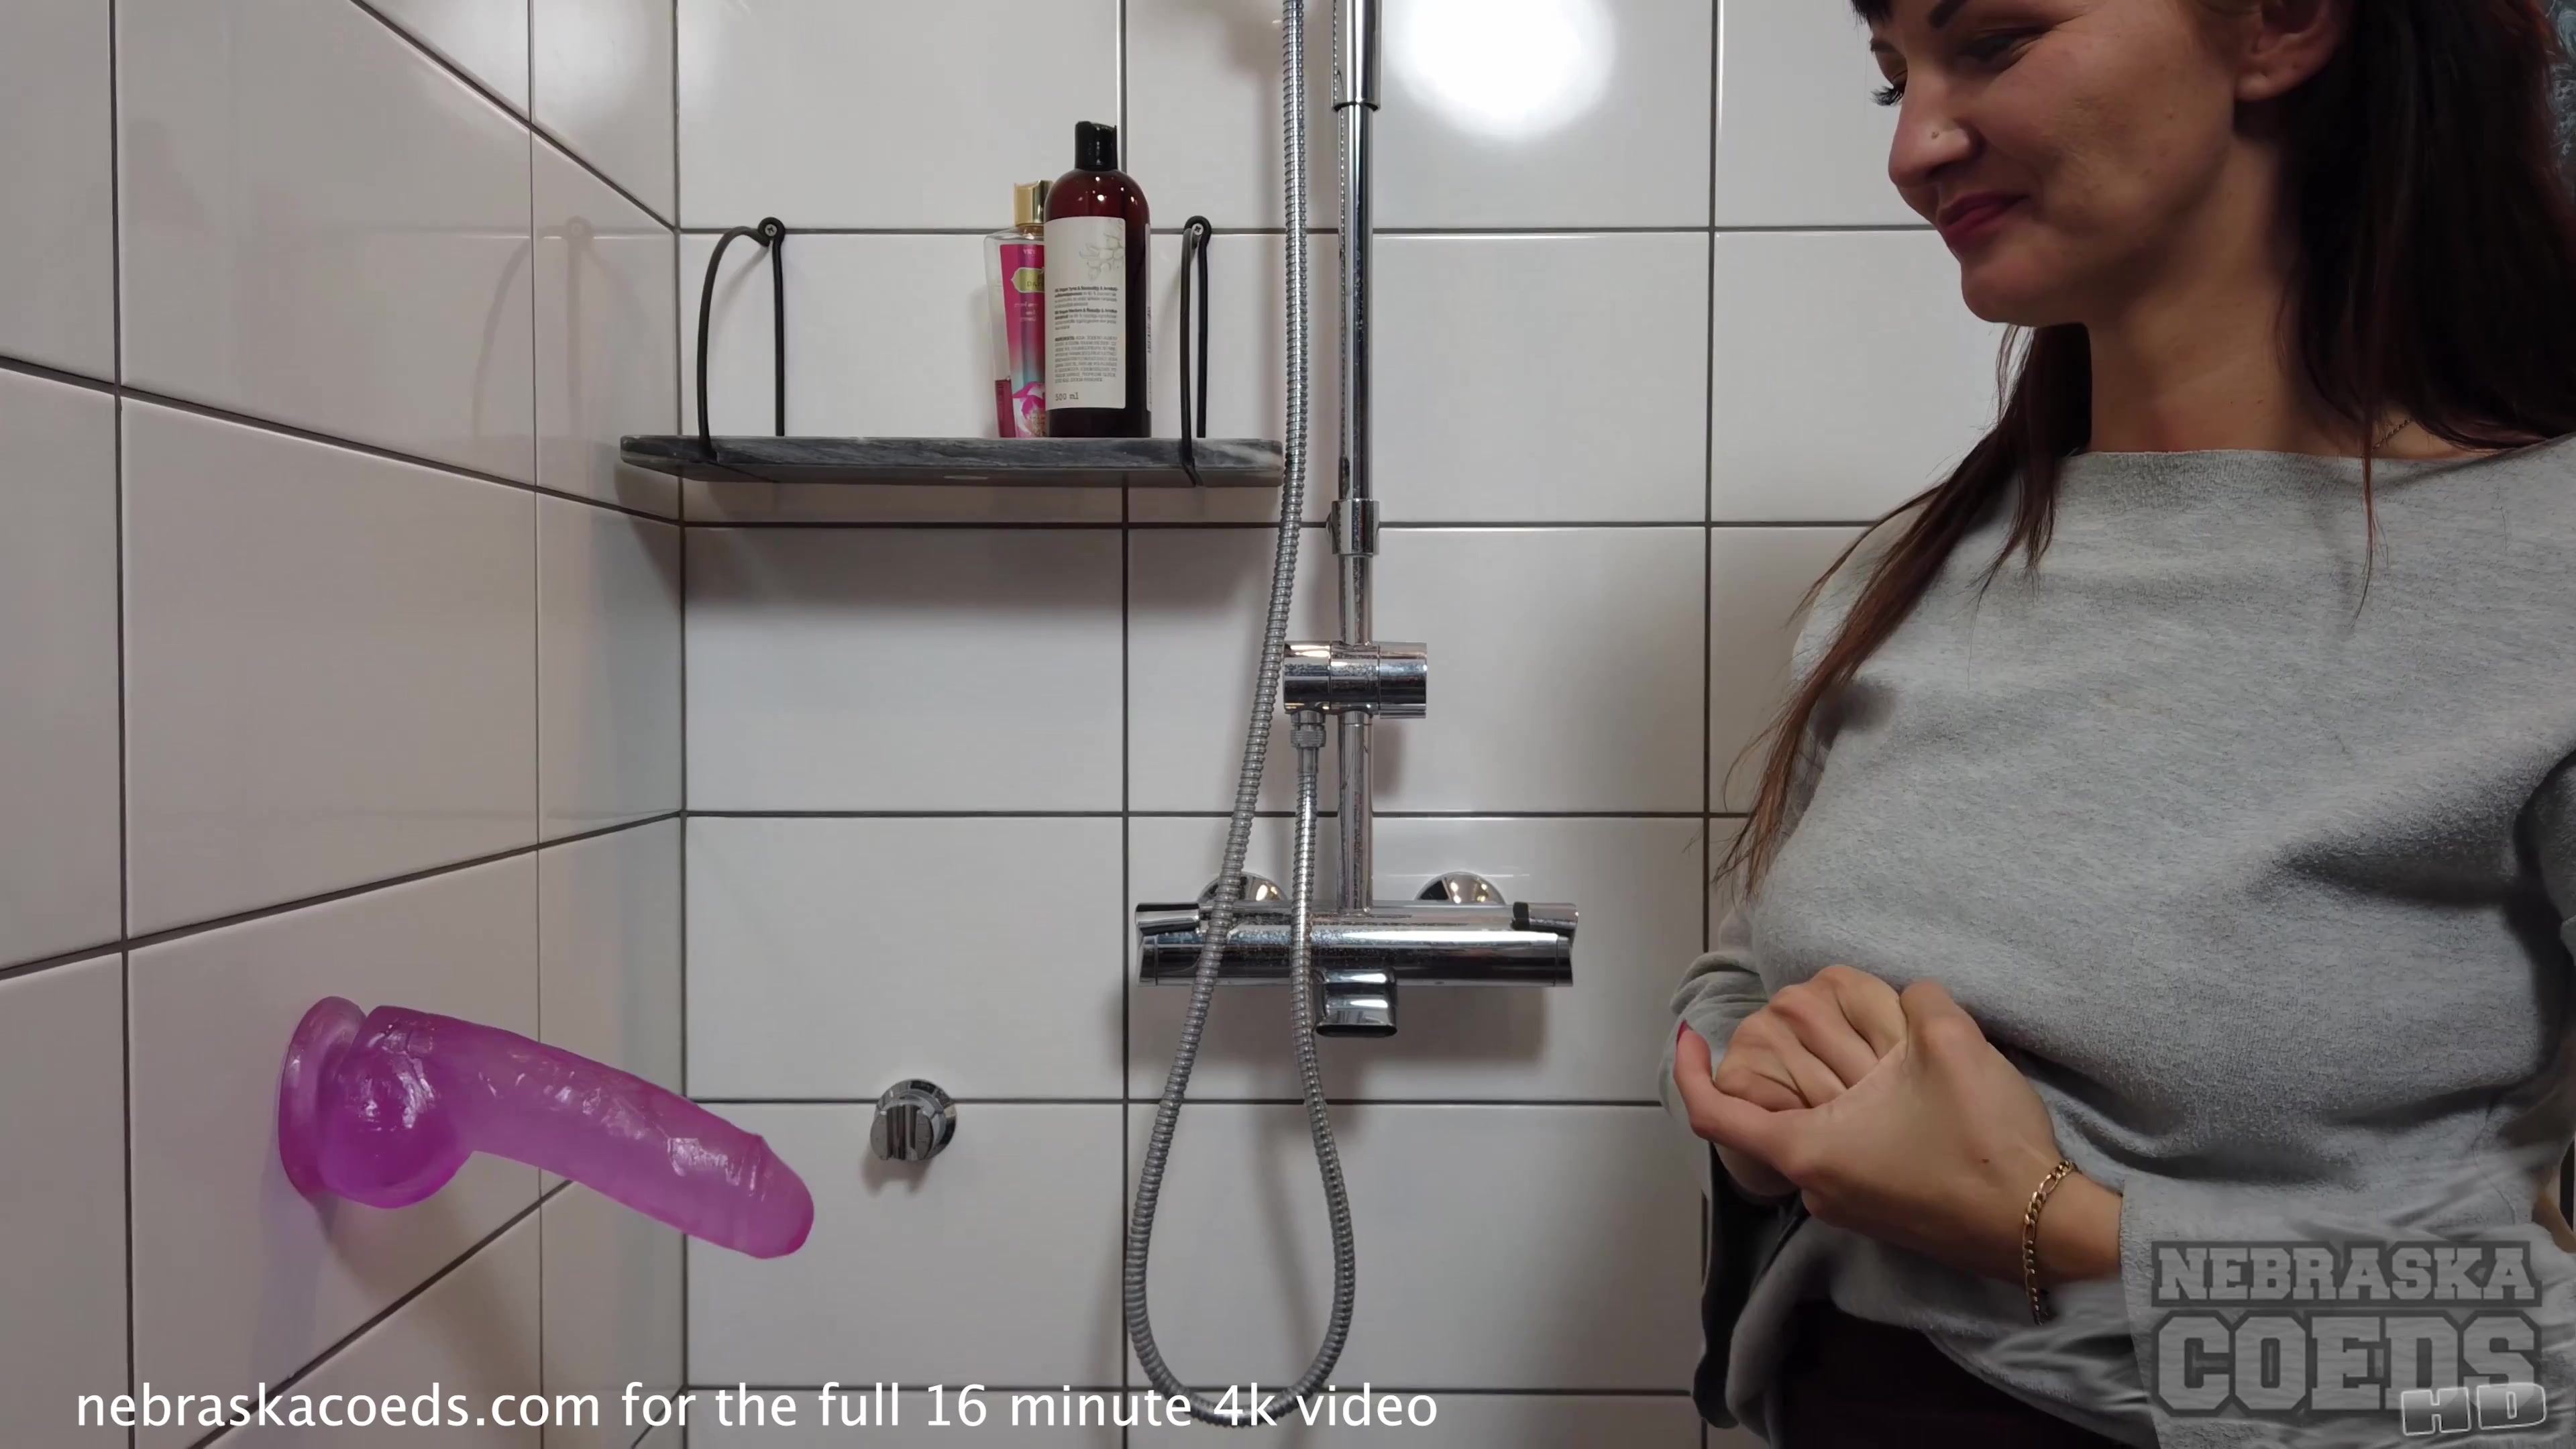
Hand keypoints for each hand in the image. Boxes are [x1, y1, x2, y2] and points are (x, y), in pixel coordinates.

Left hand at [1685, 978, 2118, 1286]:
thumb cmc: (1985, 1145)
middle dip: (1785, 1058)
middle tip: (1811, 1013)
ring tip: (1863, 1047)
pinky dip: (1850, 1116)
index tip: (1690, 1033)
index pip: (1714, 1113)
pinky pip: (1844, 1156)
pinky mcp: (1881, 1215)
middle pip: (1771, 1112)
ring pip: (1811, 1132)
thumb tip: (1910, 999)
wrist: (2045, 1230)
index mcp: (1810, 1149)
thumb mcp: (1953, 1044)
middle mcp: (1816, 1186)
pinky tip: (1892, 1090)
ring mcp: (1848, 1208)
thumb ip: (1919, 1000)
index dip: (1689, 1069)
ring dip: (1825, 1086)